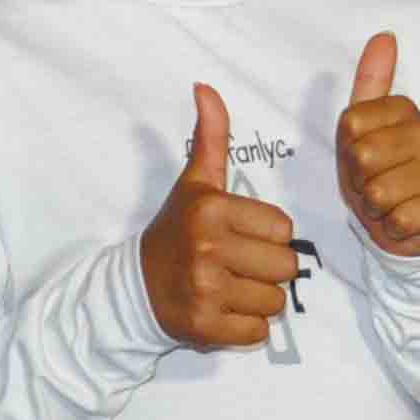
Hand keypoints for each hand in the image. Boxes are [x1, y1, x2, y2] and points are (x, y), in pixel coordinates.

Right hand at [141, 85, 301, 350]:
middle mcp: (208, 249)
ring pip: (276, 301)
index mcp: (212, 210)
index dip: (268, 234)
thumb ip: (211, 136)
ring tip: (230, 286)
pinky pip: (258, 332)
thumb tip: (205, 86)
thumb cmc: (176, 230)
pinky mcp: (204, 328)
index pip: (284, 228)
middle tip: (238, 264)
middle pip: (286, 267)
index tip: (240, 235)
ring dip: (259, 299)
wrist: (133, 285)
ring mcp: (205, 291)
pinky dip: (246, 327)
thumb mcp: (194, 182)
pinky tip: (223, 310)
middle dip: (268, 269)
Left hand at [335, 33, 419, 258]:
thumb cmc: (377, 172)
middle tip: (372, 184)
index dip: (346, 149)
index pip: (351, 124)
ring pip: (379, 191)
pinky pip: (399, 219)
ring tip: (387, 203)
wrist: (406, 224)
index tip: (360, 158)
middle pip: (363, 157)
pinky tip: (402, 220)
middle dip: (358, 180)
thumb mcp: (362, 128)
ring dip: (374, 208)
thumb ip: (371, 81)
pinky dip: (392, 227)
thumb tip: (384, 35)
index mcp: (406, 110)